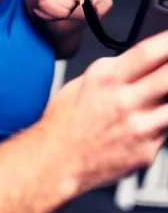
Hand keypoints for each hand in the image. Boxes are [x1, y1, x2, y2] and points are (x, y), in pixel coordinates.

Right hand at [40, 31, 167, 193]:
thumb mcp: (80, 84)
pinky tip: (155, 118)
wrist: (56, 159)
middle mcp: (123, 100)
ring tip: (162, 94)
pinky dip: (165, 121)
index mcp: (104, 78)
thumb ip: (113, 73)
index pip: (147, 53)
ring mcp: (138, 125)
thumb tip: (138, 62)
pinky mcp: (147, 150)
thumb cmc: (63, 122)